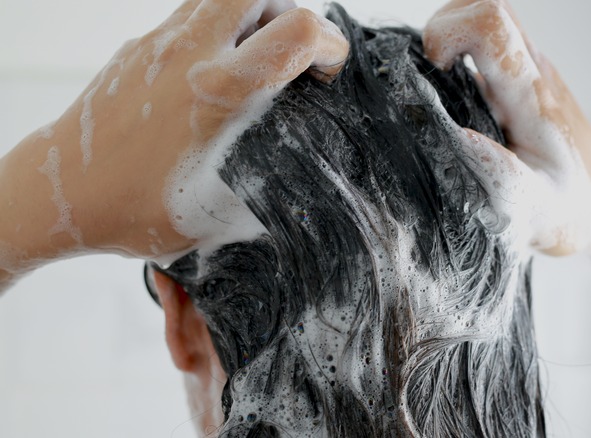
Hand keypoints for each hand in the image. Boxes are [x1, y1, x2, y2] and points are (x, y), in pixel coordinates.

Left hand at [1, 0, 348, 266]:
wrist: (59, 194)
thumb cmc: (134, 209)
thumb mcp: (221, 215)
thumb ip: (271, 192)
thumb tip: (300, 186)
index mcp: (220, 92)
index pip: (298, 31)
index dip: (330, 44)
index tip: (327, 69)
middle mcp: (190, 54)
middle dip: (288, 12)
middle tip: (290, 53)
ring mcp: (158, 44)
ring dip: (249, 20)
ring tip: (251, 65)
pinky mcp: (136, 48)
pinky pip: (188, 21)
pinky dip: (214, 37)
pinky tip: (207, 83)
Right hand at [424, 0, 590, 267]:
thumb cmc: (575, 211)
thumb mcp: (536, 211)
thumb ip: (500, 179)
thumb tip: (458, 137)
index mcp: (532, 95)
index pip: (490, 24)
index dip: (447, 34)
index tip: (434, 74)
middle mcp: (533, 74)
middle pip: (487, 9)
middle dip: (443, 32)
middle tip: (430, 80)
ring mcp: (530, 76)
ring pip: (486, 27)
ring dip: (451, 47)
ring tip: (436, 95)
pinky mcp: (522, 86)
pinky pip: (486, 52)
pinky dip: (458, 66)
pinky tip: (452, 109)